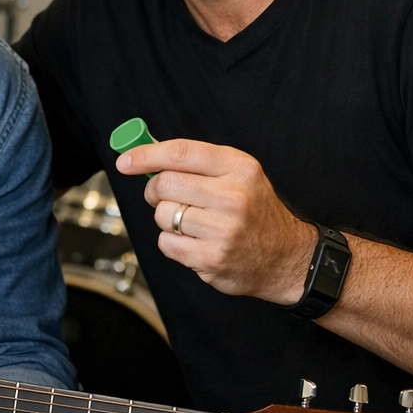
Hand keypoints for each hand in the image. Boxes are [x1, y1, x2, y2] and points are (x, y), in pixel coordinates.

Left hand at [116, 139, 314, 303]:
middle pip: (164, 184)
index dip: (146, 155)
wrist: (287, 258)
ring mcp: (223, 231)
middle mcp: (233, 197)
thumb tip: (143, 155)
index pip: (181, 153)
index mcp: (240, 168)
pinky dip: (173, 243)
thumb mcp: (239, 175)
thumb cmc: (254, 211)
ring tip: (193, 223)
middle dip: (155, 191)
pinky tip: (197, 243)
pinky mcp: (212, 259)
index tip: (125, 161)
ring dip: (168, 219)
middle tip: (164, 196)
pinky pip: (166, 243)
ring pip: (163, 215)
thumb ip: (197, 163)